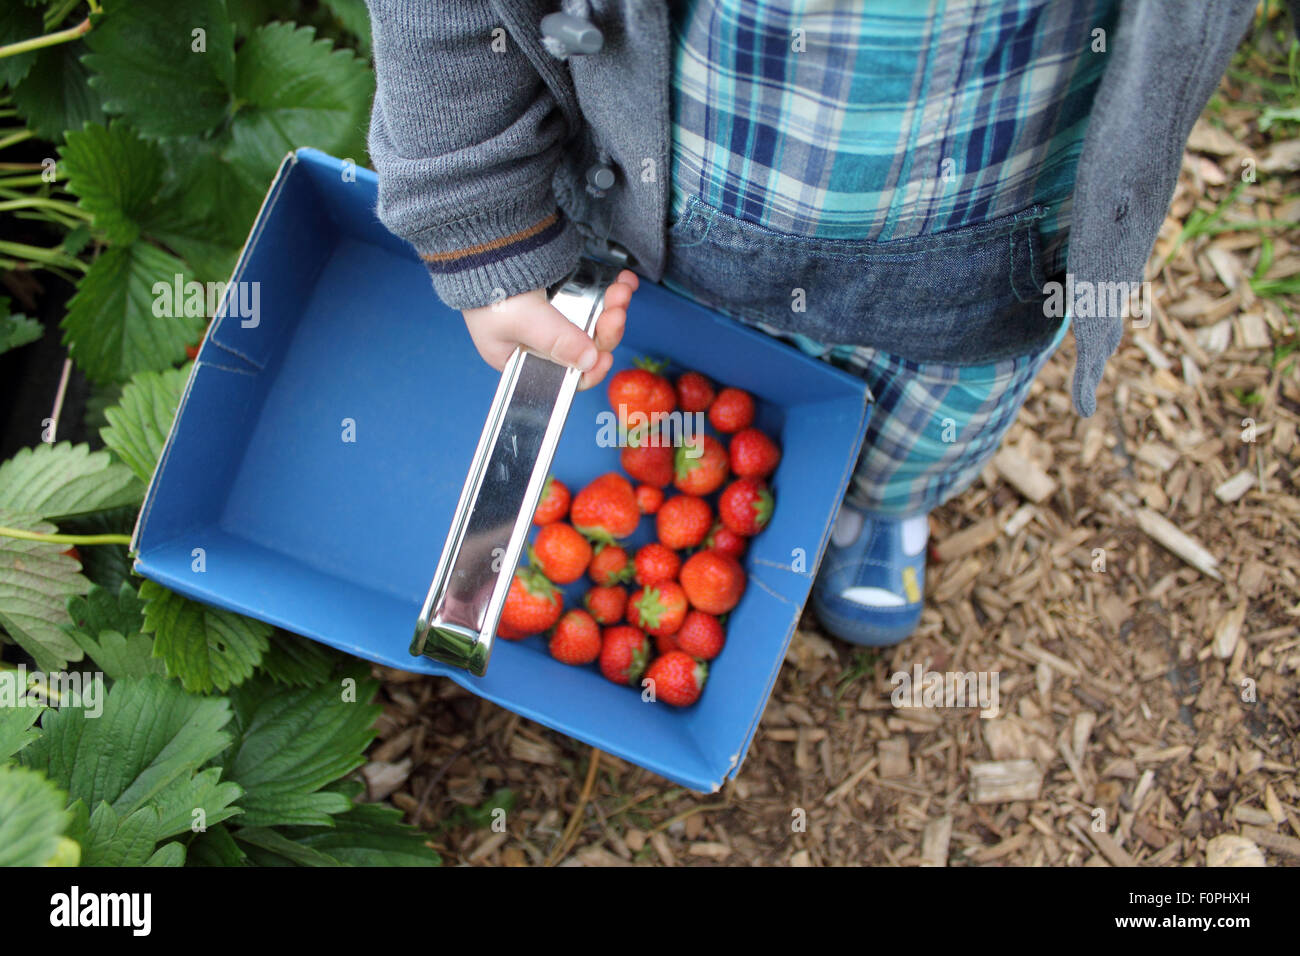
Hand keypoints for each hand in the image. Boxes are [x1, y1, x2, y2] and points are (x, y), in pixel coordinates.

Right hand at [462, 269, 638, 390]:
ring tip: (619, 290)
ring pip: (595, 323)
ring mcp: (555, 319)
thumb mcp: (521, 320)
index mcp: (524, 360)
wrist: (484, 241)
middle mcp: (541, 344)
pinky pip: (595, 299)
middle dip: (606, 330)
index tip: (604, 358)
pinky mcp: (566, 295)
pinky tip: (622, 281)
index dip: (588, 371)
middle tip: (616, 311)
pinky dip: (611, 290)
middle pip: (586, 348)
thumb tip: (588, 360)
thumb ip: (556, 341)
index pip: (563, 378)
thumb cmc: (487, 287)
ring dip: (612, 307)